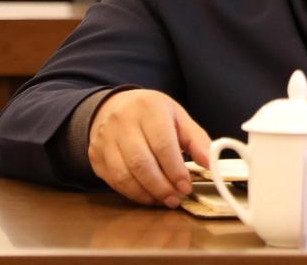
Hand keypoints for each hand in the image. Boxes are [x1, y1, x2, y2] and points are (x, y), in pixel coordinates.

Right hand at [88, 89, 210, 207]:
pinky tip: (148, 196)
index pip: (162, 144)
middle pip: (141, 162)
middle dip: (162, 186)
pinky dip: (132, 193)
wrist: (113, 106)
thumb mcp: (177, 117)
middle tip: (176, 198)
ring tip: (164, 200)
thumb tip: (210, 163)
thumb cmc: (151, 113)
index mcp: (148, 108)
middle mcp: (123, 121)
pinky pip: (114, 181)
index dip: (175, 170)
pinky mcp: (96, 155)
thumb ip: (196, 139)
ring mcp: (105, 139)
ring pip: (125, 175)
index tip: (186, 186)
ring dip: (147, 193)